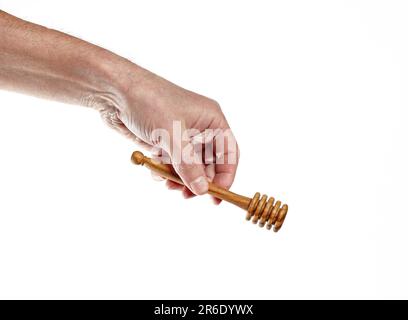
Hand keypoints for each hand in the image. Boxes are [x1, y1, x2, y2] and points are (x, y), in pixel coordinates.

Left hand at [96, 65, 238, 199]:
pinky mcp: (164, 142)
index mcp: (211, 120)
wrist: (115, 91)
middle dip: (198, 180)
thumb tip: (202, 189)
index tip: (216, 196)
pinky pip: (172, 164)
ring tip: (169, 184)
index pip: (228, 153)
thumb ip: (188, 165)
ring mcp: (181, 136)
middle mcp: (200, 129)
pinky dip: (165, 171)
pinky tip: (155, 171)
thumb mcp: (172, 135)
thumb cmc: (149, 101)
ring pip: (189, 167)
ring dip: (180, 179)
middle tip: (187, 195)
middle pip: (209, 164)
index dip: (226, 176)